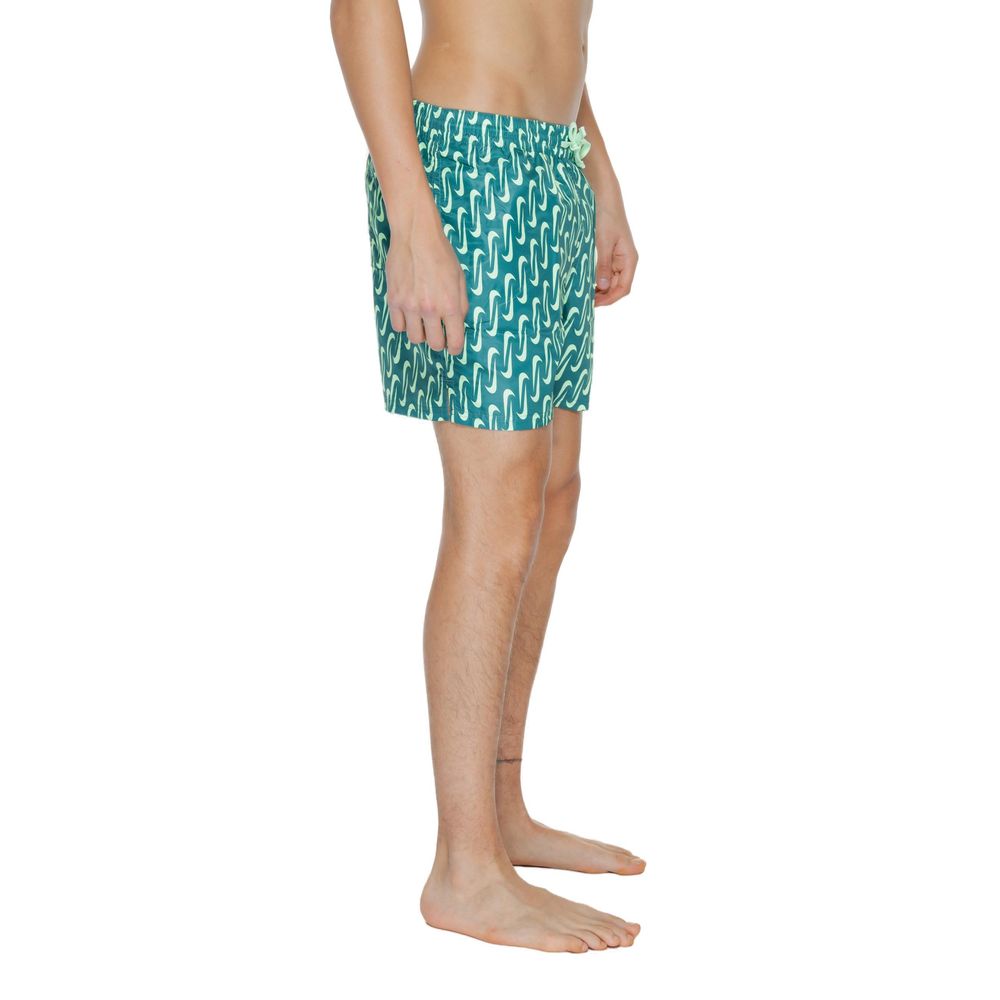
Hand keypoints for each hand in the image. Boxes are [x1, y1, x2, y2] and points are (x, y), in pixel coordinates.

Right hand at [385, 199, 468, 354]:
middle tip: (439, 334)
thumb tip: (458, 325)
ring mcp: (410, 306)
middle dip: (439, 342)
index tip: (454, 348)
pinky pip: (398, 326)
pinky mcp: (394, 300)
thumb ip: (461, 305)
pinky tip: (409, 314)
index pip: (454, 341)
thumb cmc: (441, 255)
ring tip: (423, 322)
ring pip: (414, 338)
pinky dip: (404, 324)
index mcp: (450, 305)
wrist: (416, 236)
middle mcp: (430, 309)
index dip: (455, 348)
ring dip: (420, 333)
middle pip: (434, 344)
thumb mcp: (460, 279)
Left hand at [594, 201, 637, 307]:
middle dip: (603, 296)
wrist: (604, 196)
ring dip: (599, 290)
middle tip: (584, 301)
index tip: (593, 304)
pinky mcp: (610, 254)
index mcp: (629, 260)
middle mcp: (626, 261)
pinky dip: (597, 280)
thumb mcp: (603, 242)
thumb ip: (603, 265)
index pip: (623, 289)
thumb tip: (602, 287)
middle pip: (617, 288)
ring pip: (610, 282)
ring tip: (584, 294)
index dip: (609, 299)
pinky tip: (586, 282)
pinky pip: (605, 273)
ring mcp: (618, 258)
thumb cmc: (606, 217)